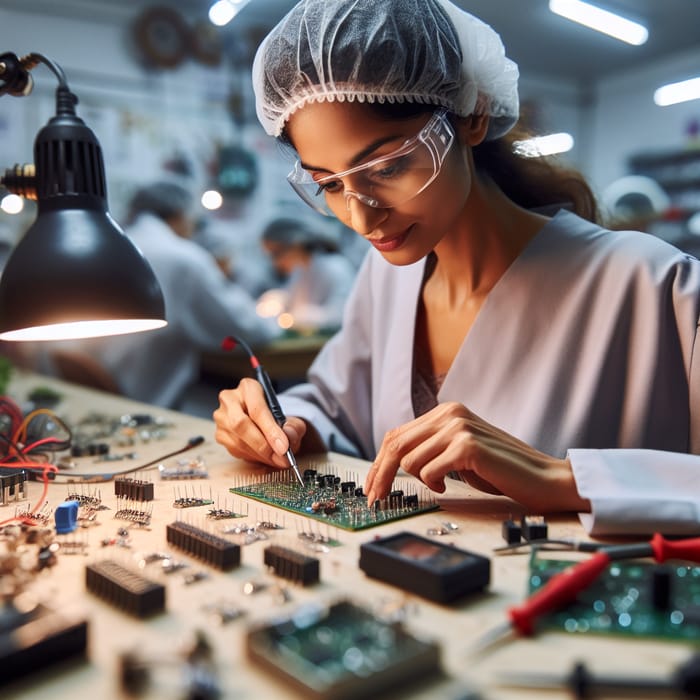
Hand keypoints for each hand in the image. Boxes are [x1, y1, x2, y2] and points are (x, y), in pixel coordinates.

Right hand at [213, 378, 306, 468]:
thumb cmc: (275, 417)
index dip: (271, 431)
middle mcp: (230, 399)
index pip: (257, 410)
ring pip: (237, 440)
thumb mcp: (291, 418)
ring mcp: (222, 417)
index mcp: (248, 388)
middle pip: (241, 425)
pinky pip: (235, 450)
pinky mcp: (220, 434)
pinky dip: (252, 457)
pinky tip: (264, 456)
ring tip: (276, 459)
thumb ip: (294, 427)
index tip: (283, 447)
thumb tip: (289, 435)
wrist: (263, 421)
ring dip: (259, 454)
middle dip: (263, 445)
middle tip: (280, 457)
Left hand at [364, 402, 589, 512]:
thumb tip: (392, 463)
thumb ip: (430, 449)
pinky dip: (433, 483)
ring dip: (419, 480)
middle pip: (395, 445)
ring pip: (410, 460)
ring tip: (440, 485)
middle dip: (380, 475)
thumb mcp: (458, 454)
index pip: (397, 434)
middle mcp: (450, 413)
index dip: (378, 462)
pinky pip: (429, 470)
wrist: (543, 479)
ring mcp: (459, 427)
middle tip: (375, 500)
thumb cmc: (500, 471)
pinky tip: (448, 486)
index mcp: (447, 412)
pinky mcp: (468, 446)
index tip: (370, 486)